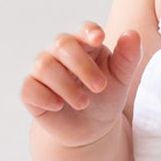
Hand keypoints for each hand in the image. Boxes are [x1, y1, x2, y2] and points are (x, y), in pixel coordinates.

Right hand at [21, 21, 143, 146]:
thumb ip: (128, 57)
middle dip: (82, 65)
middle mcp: (60, 54)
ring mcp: (43, 72)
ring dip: (66, 85)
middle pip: (62, 43)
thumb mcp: (121, 80)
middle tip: (100, 87)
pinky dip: (43, 96)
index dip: (89, 31)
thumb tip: (132, 34)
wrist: (92, 130)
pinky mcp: (31, 92)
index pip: (83, 30)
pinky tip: (58, 105)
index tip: (99, 39)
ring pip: (44, 65)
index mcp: (85, 45)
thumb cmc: (106, 98)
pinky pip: (28, 87)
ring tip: (83, 103)